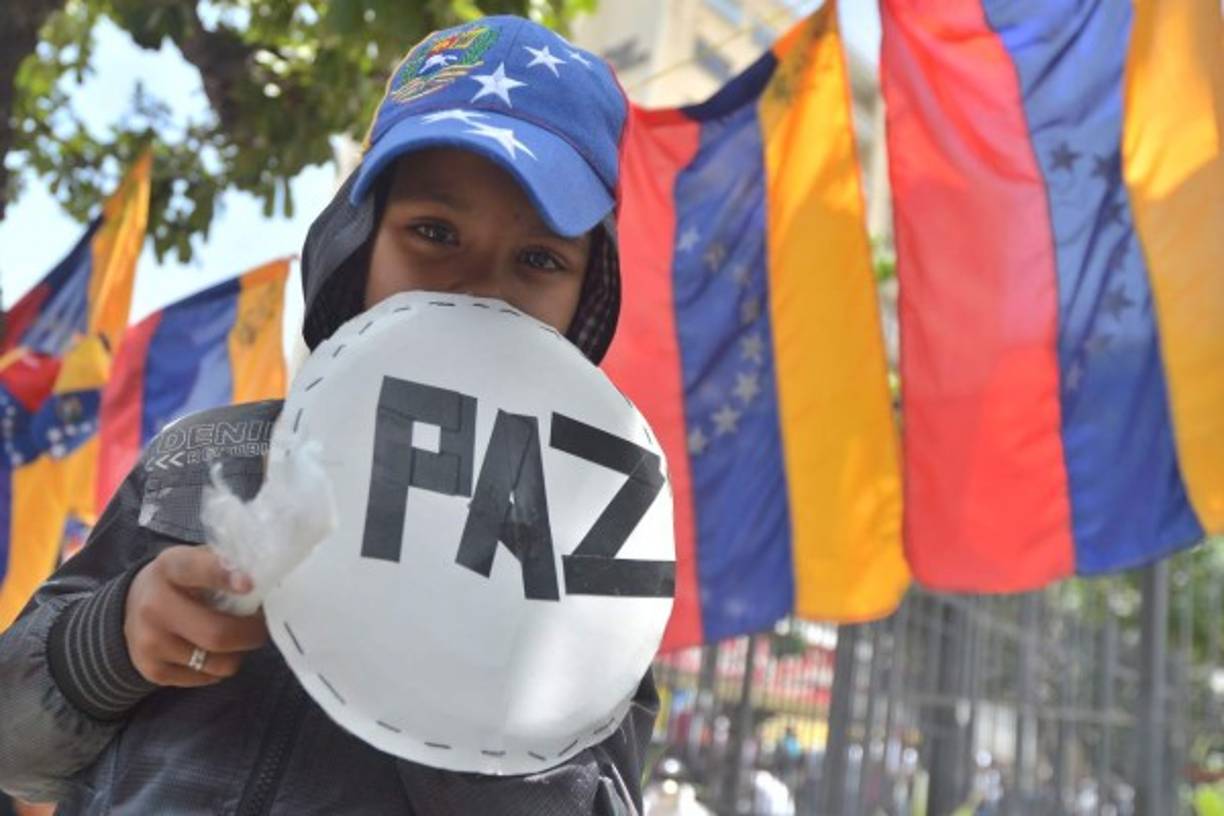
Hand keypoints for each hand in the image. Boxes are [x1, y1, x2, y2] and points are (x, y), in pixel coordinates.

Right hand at [124, 545, 268, 686]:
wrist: (131, 607)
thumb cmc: (179, 582)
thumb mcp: (194, 561)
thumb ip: (224, 565)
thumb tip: (264, 579)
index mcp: (170, 569)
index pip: (195, 569)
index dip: (223, 576)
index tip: (249, 584)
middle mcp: (154, 606)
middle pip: (217, 633)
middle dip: (251, 633)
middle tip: (261, 626)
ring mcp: (151, 642)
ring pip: (218, 662)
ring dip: (238, 653)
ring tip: (237, 637)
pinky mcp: (153, 670)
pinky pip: (207, 677)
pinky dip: (219, 667)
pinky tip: (213, 650)